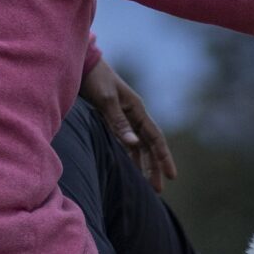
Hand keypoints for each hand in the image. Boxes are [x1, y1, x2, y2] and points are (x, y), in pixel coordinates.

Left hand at [81, 58, 175, 190]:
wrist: (81, 64)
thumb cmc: (94, 79)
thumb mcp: (106, 100)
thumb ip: (118, 122)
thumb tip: (133, 145)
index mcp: (137, 109)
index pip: (155, 138)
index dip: (164, 157)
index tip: (172, 176)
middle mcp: (134, 114)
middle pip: (149, 145)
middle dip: (155, 167)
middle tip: (158, 189)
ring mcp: (124, 116)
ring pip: (139, 145)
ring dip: (143, 163)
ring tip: (146, 183)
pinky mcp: (112, 118)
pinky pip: (126, 141)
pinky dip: (130, 155)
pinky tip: (130, 167)